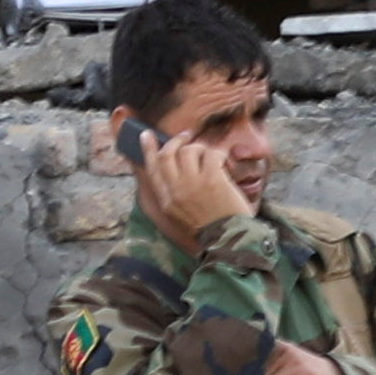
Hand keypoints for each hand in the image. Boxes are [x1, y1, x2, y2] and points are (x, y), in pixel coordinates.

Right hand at [137, 131, 248, 251]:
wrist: (229, 239)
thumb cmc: (209, 226)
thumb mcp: (180, 214)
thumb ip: (173, 193)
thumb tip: (173, 167)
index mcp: (166, 201)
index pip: (152, 169)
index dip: (148, 149)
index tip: (147, 135)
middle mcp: (175, 191)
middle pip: (167, 155)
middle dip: (175, 141)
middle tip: (186, 136)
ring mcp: (193, 184)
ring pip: (188, 150)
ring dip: (199, 148)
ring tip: (210, 156)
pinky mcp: (212, 179)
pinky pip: (211, 154)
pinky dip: (218, 154)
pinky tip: (224, 162)